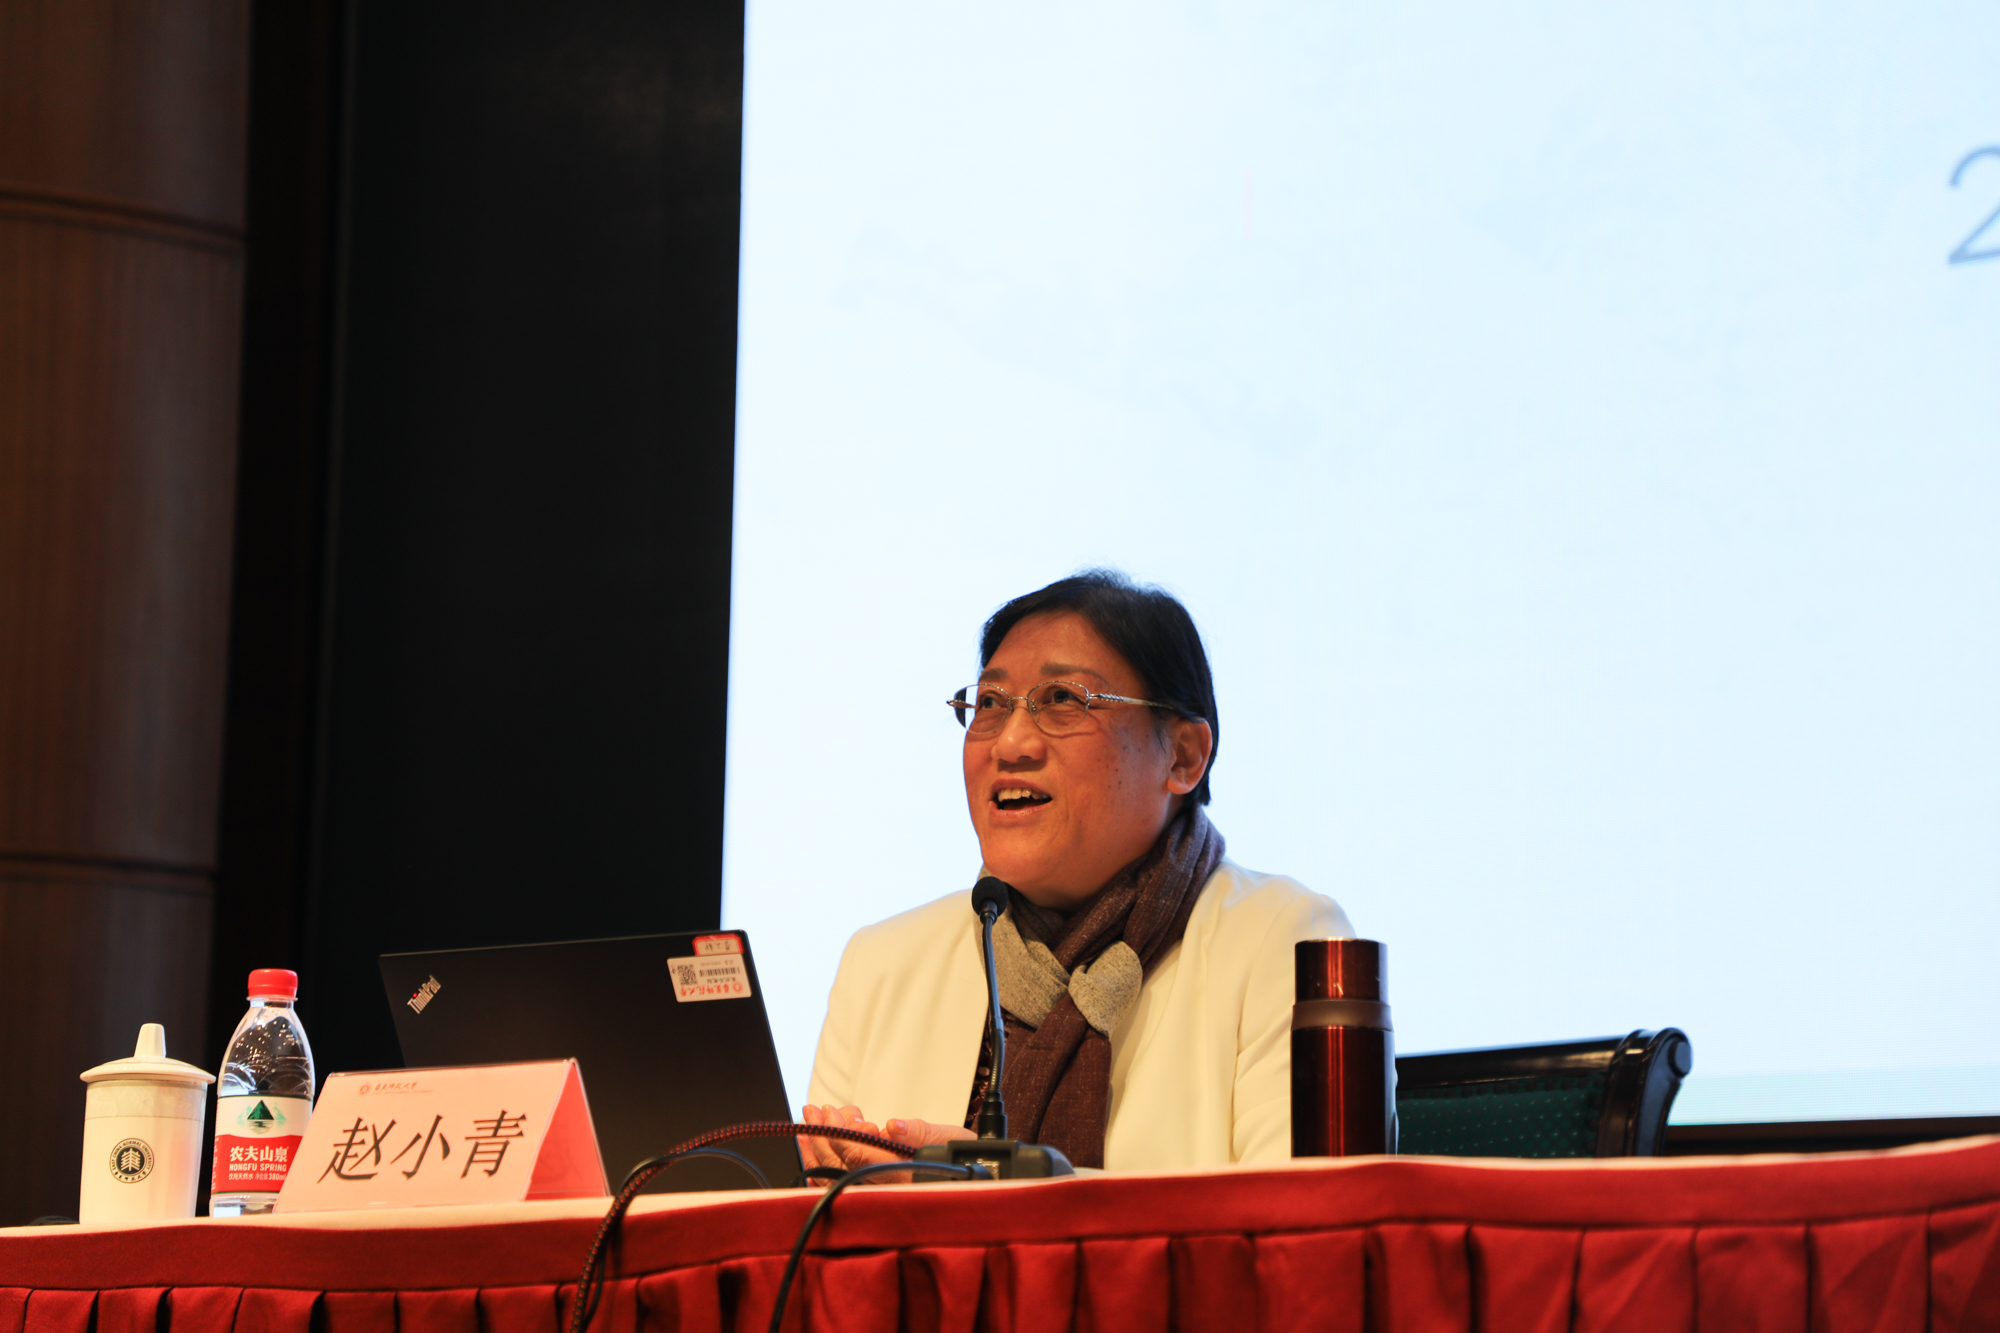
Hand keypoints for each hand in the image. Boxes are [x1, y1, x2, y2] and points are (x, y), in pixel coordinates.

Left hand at [795, 1104, 974, 1182]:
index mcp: (902, 1178)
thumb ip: (920, 1133)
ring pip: (832, 1176)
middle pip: (840, 1167)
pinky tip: (813, 1143)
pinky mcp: (868, 1189)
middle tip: (814, 1109)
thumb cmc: (959, 1157)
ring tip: (814, 1116)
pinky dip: (820, 1162)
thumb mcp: (949, 1138)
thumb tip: (893, 1126)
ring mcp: (873, 1192)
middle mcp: (883, 1190)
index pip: (859, 1159)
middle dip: (822, 1135)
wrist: (967, 1177)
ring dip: (817, 1146)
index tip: (830, 1112)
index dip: (840, 1135)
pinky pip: (834, 1183)